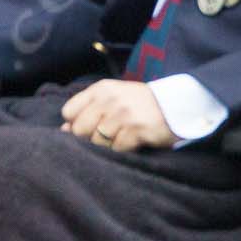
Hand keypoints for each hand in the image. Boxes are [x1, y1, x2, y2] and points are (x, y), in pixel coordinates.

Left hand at [59, 79, 177, 151]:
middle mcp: (109, 99)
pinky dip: (122, 150)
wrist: (176, 105)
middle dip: (89, 138)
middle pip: (80, 129)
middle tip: (106, 137)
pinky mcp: (136, 130)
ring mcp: (122, 114)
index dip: (75, 124)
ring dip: (107, 146)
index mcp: (100, 90)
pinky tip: (132, 143)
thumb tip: (64, 130)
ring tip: (120, 139)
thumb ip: (89, 110)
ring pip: (97, 141)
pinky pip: (117, 148)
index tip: (88, 128)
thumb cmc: (140, 104)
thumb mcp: (113, 98)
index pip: (69, 111)